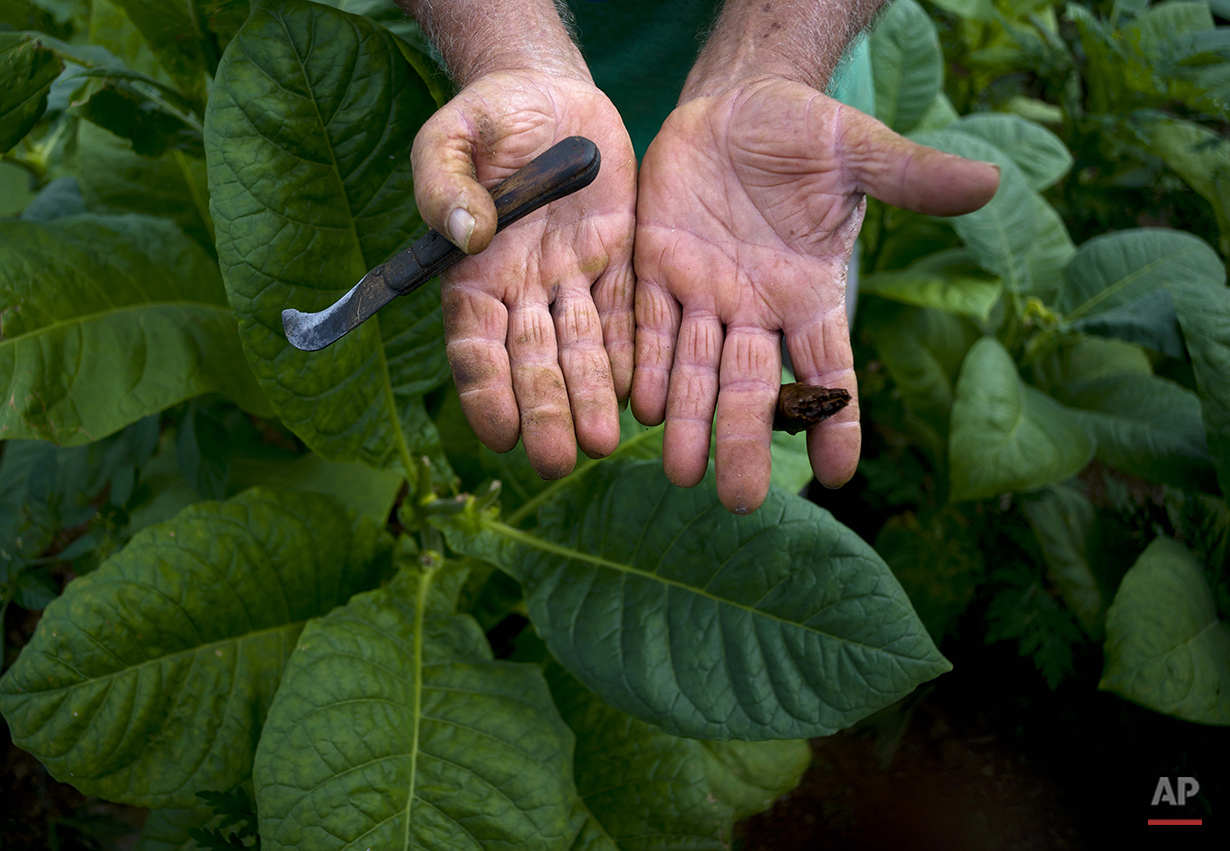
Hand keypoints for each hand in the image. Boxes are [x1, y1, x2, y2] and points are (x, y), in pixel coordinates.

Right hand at [412, 69, 636, 478]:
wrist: (550, 91)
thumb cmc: (488, 115)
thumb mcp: (453, 136)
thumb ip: (446, 183)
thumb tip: (465, 236)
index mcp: (473, 271)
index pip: (475, 346)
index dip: (485, 391)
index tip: (500, 433)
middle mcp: (523, 289)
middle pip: (533, 362)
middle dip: (546, 412)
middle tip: (560, 461)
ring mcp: (573, 280)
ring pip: (582, 350)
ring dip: (591, 397)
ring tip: (603, 444)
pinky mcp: (619, 262)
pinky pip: (626, 315)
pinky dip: (631, 355)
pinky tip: (639, 396)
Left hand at [631, 77, 999, 512]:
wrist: (734, 102)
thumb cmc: (803, 129)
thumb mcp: (856, 148)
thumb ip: (909, 174)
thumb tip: (991, 183)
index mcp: (809, 290)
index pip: (829, 369)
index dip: (837, 419)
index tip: (838, 473)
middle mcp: (756, 307)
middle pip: (753, 388)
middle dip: (745, 441)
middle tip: (738, 500)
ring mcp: (705, 292)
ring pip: (695, 369)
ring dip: (689, 420)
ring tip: (681, 472)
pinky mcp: (656, 267)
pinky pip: (647, 323)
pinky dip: (644, 364)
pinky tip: (640, 408)